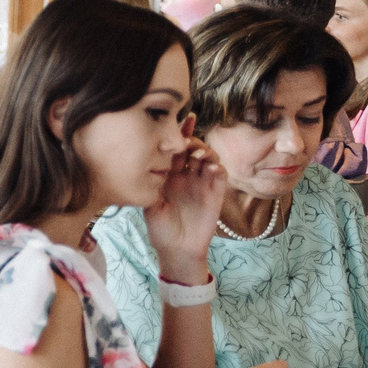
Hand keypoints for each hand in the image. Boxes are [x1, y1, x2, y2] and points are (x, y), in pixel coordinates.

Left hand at [143, 135, 226, 276]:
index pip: (174, 149)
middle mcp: (186, 175)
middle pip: (193, 149)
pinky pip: (220, 175)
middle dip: (192, 141)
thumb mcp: (150, 205)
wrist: (177, 249)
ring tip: (198, 154)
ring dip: (206, 152)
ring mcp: (202, 183)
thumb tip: (147, 164)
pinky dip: (218, 168)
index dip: (180, 134)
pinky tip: (211, 167)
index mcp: (168, 175)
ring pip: (209, 158)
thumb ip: (151, 185)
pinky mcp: (215, 193)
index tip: (183, 119)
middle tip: (187, 143)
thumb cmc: (160, 228)